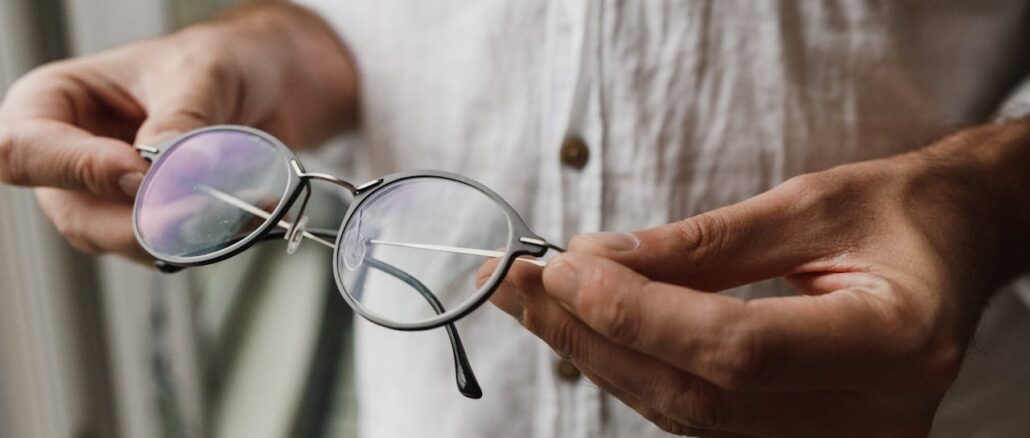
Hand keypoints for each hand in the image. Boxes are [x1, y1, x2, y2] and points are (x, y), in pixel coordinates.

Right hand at [0, 2, 356, 260]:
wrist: (270, 85)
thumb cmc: (219, 62)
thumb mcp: (200, 75)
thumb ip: (178, 121)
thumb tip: (157, 171)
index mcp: (54, 103)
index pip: (25, 151)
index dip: (78, 171)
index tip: (137, 173)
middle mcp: (71, 159)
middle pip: (77, 217)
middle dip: (142, 222)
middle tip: (202, 210)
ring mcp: (110, 199)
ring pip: (124, 243)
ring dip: (184, 235)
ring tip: (238, 206)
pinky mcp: (153, 224)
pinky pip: (168, 252)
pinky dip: (207, 240)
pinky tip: (244, 216)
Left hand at [492, 119, 1029, 436]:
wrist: (954, 247)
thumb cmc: (897, 215)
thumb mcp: (809, 205)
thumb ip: (705, 243)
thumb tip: (596, 261)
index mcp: (895, 342)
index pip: (737, 349)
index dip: (637, 313)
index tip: (559, 269)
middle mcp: (875, 415)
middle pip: (700, 398)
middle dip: (594, 338)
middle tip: (520, 285)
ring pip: (689, 417)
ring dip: (601, 356)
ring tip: (538, 301)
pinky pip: (703, 416)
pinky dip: (639, 370)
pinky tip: (593, 329)